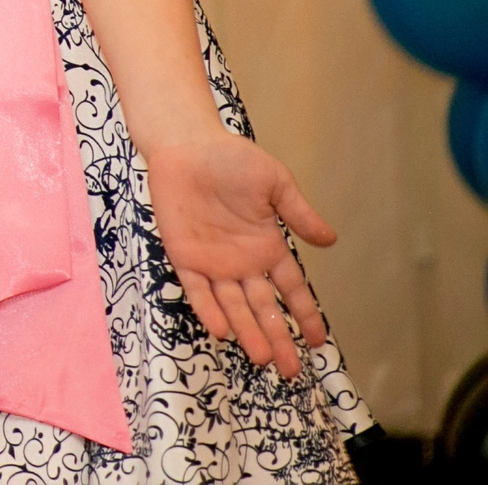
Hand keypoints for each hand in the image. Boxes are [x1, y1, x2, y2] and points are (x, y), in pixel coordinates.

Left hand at [147, 129, 334, 376]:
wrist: (186, 144)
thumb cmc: (231, 159)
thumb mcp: (275, 183)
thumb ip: (299, 213)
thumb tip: (331, 240)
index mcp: (268, 245)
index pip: (291, 288)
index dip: (304, 314)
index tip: (317, 341)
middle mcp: (242, 261)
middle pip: (264, 307)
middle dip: (278, 337)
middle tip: (290, 370)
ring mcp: (213, 261)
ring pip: (234, 306)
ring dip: (247, 332)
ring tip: (262, 359)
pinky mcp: (184, 255)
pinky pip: (198, 289)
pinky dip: (209, 310)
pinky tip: (223, 332)